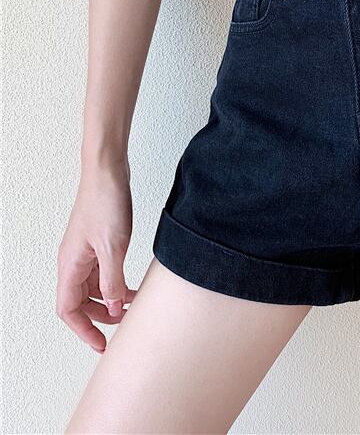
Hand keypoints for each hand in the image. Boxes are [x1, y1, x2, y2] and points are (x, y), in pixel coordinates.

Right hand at [56, 159, 137, 352]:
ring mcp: (85, 252)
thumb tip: (112, 308)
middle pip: (80, 303)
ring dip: (111, 300)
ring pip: (93, 287)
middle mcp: (73, 262)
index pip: (68, 310)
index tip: (102, 344)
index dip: (84, 330)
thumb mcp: (113, 246)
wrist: (108, 172)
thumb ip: (112, 279)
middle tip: (124, 326)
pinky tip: (133, 286)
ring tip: (133, 307)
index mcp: (70, 266)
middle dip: (100, 318)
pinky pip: (103, 271)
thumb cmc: (106, 203)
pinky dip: (116, 282)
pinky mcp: (98, 242)